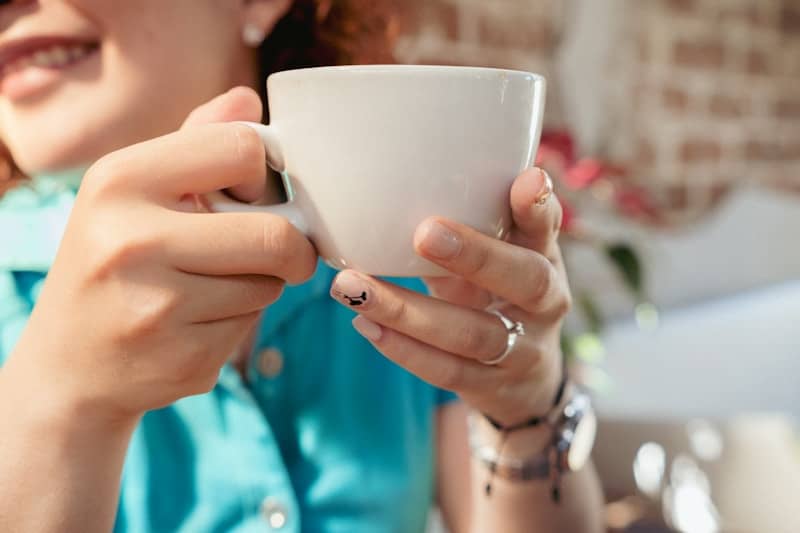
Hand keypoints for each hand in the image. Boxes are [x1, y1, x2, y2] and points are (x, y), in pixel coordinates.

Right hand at [6, 87, 316, 423]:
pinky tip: (198, 324)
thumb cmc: (112, 263)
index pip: (240, 148)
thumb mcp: (132, 191)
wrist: (70, 366)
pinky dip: (241, 322)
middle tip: (280, 253)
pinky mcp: (183, 359)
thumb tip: (249, 99)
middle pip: (273, 233)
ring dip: (262, 285)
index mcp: (120, 181)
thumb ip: (194, 142)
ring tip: (213, 287)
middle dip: (291, 246)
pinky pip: (251, 327)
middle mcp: (131, 240)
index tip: (255, 195)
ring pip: (269, 284)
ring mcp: (157, 307)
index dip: (264, 174)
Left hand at [330, 167, 568, 425]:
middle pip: (524, 280)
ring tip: (352, 287)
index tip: (526, 179)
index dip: (538, 207)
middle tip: (424, 232)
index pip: (547, 228)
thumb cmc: (496, 296)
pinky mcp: (491, 388)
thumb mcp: (497, 257)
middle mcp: (545, 304)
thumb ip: (473, 220)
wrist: (525, 383)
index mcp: (544, 258)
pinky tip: (364, 323)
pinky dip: (402, 348)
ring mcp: (522, 351)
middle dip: (475, 256)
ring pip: (471, 333)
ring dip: (407, 310)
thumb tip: (403, 172)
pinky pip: (446, 370)